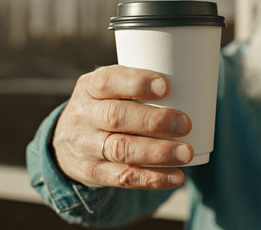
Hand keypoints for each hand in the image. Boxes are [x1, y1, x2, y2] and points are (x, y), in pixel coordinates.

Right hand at [52, 65, 192, 189]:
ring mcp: (85, 146)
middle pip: (116, 117)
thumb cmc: (106, 106)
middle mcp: (83, 115)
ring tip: (186, 153)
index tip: (166, 86)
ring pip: (121, 150)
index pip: (108, 81)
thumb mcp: (110, 89)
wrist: (65, 142)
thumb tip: (195, 84)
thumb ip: (140, 85)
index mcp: (90, 87)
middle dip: (154, 121)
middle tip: (186, 124)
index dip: (136, 83)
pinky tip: (176, 176)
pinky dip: (152, 179)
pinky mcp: (92, 173)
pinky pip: (122, 178)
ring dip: (157, 152)